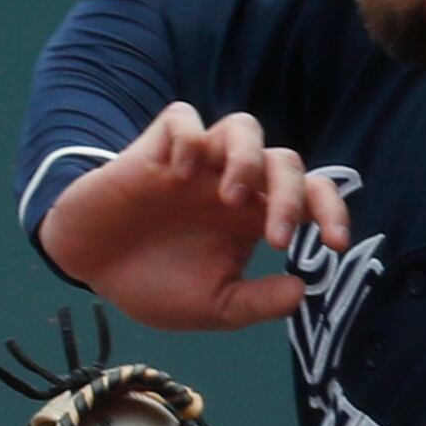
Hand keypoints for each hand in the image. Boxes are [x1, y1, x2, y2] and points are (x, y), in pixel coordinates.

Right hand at [39, 104, 350, 331]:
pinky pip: (183, 119)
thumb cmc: (152, 282)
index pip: (310, 195)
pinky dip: (187, 140)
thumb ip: (256, 303)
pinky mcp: (157, 148)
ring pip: (243, 126)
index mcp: (252, 217)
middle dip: (289, 195)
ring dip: (247, 159)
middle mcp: (231, 183)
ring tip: (227, 197)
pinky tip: (174, 175)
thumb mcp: (211, 306)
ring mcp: (196, 162)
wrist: (89, 268)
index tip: (336, 245)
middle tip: (274, 236)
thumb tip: (302, 290)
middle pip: (284, 160)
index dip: (331, 212)